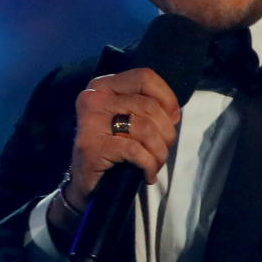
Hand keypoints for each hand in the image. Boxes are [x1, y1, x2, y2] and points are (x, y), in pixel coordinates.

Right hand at [66, 67, 180, 204]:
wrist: (88, 184)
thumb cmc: (115, 149)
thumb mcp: (130, 120)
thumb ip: (149, 108)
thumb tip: (174, 113)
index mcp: (103, 86)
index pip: (143, 77)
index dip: (166, 97)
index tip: (173, 118)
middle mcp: (94, 98)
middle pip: (149, 106)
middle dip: (166, 133)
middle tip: (163, 150)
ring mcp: (90, 122)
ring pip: (146, 129)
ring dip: (159, 152)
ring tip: (155, 164)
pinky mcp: (92, 146)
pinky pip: (136, 151)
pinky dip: (148, 165)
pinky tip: (147, 174)